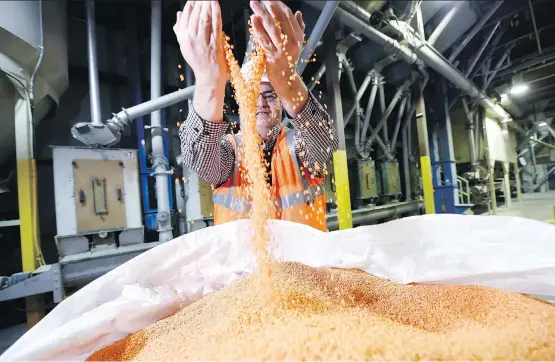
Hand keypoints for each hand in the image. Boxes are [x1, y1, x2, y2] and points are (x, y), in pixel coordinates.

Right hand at [173, 1, 225, 121]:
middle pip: (194, 16)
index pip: (184, 17)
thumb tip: (178, 14)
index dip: (190, 6)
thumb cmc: (198, 61)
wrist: (208, 78)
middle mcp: (191, 40)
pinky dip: (216, 13)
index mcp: (183, 38)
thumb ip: (180, 30)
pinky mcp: (215, 45)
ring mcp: (203, 42)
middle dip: (199, 3)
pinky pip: (215, 25)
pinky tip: (216, 4)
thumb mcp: (184, 46)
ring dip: (207, 5)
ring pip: (204, 19)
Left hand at [249, 1, 307, 115]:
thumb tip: (299, 13)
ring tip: (254, 3)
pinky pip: (264, 40)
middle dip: (271, 5)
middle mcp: (291, 41)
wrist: (286, 79)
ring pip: (272, 27)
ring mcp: (282, 49)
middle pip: (281, 19)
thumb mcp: (297, 44)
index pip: (288, 16)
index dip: (279, 5)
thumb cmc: (289, 60)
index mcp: (298, 36)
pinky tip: (254, 19)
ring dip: (262, 13)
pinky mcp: (272, 56)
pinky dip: (258, 29)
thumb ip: (299, 28)